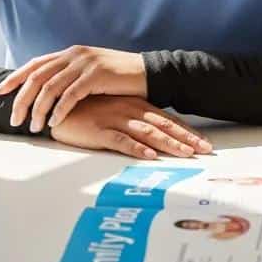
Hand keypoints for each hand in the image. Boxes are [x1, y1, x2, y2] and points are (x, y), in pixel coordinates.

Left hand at [0, 45, 147, 132]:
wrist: (146, 73)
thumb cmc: (117, 77)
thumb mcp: (89, 71)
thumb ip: (69, 75)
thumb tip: (45, 92)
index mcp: (70, 52)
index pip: (35, 63)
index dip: (15, 77)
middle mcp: (75, 54)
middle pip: (37, 76)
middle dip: (22, 99)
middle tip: (15, 119)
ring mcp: (85, 63)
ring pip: (51, 87)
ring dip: (39, 109)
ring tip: (35, 127)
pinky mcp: (96, 75)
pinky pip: (71, 95)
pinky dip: (60, 110)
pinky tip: (55, 122)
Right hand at [49, 95, 211, 159]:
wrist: (55, 106)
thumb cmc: (86, 109)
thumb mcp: (113, 111)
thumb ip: (132, 119)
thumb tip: (155, 134)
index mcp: (135, 105)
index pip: (167, 119)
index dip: (186, 131)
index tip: (204, 142)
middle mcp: (129, 110)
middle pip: (163, 126)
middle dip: (186, 138)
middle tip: (206, 150)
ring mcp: (115, 119)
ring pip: (148, 133)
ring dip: (168, 144)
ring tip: (186, 154)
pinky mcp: (99, 131)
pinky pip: (121, 140)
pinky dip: (137, 148)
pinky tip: (150, 155)